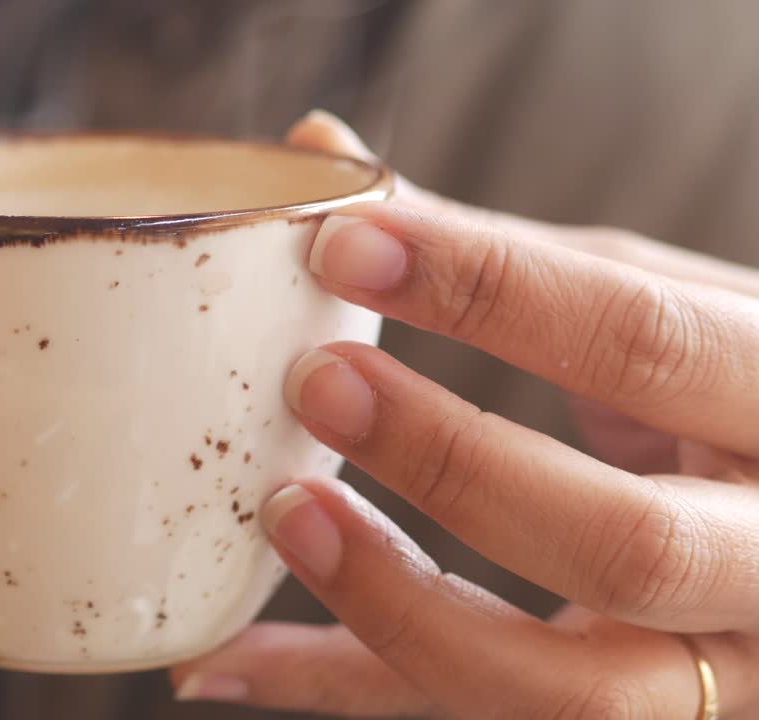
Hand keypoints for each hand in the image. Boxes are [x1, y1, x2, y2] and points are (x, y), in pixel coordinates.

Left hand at [171, 112, 758, 717]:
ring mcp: (712, 667)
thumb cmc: (715, 389)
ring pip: (566, 692)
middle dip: (452, 464)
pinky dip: (337, 691)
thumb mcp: (648, 303)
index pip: (645, 342)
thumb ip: (496, 251)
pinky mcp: (626, 719)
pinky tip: (226, 654)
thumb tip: (321, 150)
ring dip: (396, 604)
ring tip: (281, 514)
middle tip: (316, 383)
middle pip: (624, 544)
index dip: (490, 293)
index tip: (346, 243)